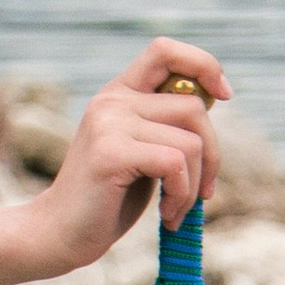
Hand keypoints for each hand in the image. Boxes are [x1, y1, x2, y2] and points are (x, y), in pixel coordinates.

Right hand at [33, 39, 229, 279]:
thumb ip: (167, 124)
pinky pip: (175, 164)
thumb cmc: (108, 197)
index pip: (165, 51)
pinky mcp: (110, 152)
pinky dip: (182, 196)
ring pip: (191, 142)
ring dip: (194, 186)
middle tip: (202, 192)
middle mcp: (112, 100)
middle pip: (194, 107)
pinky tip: (167, 215)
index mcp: (119, 94)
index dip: (203, 65)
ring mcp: (108, 123)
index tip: (223, 96)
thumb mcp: (143, 150)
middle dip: (213, 155)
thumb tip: (216, 96)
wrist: (60, 233)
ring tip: (175, 209)